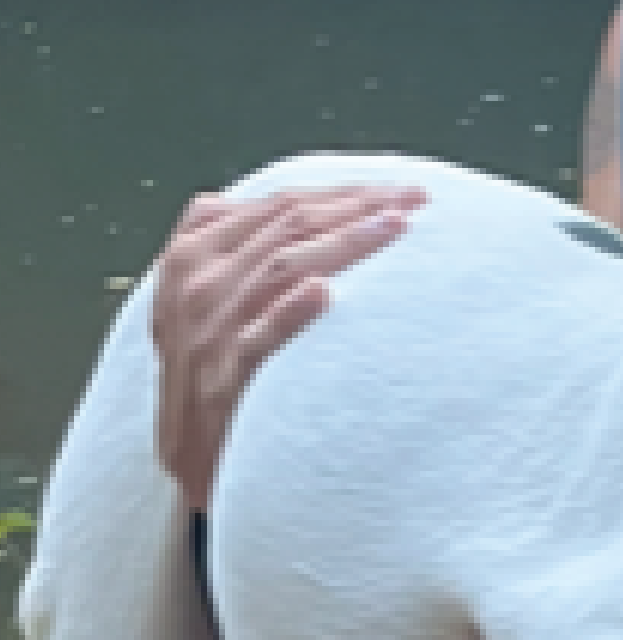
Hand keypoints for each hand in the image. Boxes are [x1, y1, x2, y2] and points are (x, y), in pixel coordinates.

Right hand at [151, 184, 425, 509]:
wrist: (191, 451)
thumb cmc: (213, 364)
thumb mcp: (209, 293)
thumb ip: (247, 244)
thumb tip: (323, 201)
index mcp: (191, 254)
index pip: (279, 204)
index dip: (342, 191)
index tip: (396, 188)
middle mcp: (197, 284)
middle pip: (288, 226)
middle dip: (358, 205)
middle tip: (415, 198)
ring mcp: (209, 331)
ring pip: (283, 266)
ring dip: (345, 241)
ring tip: (396, 226)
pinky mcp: (223, 378)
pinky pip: (260, 337)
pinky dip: (292, 312)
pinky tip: (326, 293)